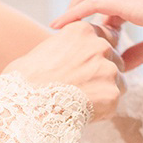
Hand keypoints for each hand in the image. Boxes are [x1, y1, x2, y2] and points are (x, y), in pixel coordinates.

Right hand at [3, 21, 125, 120]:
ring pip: (118, 81)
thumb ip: (66, 46)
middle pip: (115, 58)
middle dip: (103, 72)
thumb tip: (69, 52)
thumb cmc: (25, 80)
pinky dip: (102, 109)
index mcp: (82, 31)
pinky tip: (81, 112)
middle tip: (81, 87)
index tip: (85, 66)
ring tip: (79, 101)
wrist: (25, 107)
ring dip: (104, 91)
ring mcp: (108, 70)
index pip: (107, 35)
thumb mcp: (44, 50)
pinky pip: (113, 102)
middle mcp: (100, 46)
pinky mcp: (112, 94)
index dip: (97, 53)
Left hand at [50, 0, 142, 70]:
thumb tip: (121, 65)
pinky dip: (74, 15)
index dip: (88, 18)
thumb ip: (140, 51)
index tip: (75, 38)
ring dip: (69, 14)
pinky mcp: (132, 0)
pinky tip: (61, 29)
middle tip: (62, 39)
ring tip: (56, 36)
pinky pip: (92, 3)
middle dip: (72, 13)